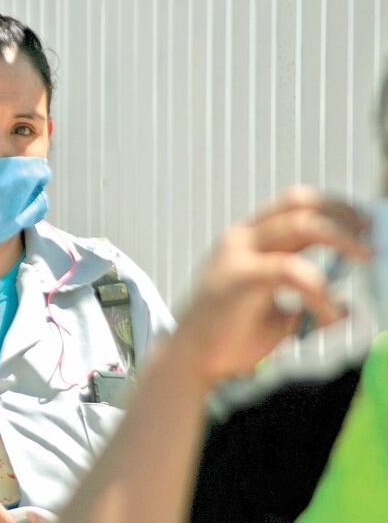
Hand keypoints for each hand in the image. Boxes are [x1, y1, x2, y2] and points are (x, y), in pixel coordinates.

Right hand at [173, 187, 371, 385]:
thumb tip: (348, 305)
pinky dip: (321, 291)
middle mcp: (242, 238)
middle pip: (301, 203)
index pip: (295, 204)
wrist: (193, 360)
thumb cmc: (232, 337)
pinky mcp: (241, 277)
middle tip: (372, 236)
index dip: (335, 207)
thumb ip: (306, 298)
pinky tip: (328, 313)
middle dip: (344, 214)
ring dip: (343, 239)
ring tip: (367, 259)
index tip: (366, 225)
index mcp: (249, 240)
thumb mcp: (278, 312)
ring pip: (302, 224)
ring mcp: (239, 254)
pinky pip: (294, 270)